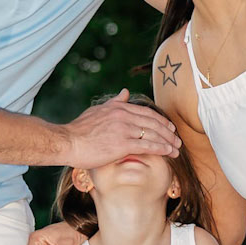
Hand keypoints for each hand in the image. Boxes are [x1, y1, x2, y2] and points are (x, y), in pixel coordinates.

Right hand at [64, 88, 180, 168]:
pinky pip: (148, 146)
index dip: (161, 120)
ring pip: (154, 134)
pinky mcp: (123, 144)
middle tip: (177, 139)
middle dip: (168, 131)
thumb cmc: (79, 129)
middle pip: (154, 122)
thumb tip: (125, 92)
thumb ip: (114, 102)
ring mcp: (124, 130)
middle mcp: (124, 116)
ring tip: (177, 149)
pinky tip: (169, 153)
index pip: (146, 112)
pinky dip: (162, 149)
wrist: (68, 142)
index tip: (169, 127)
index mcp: (118, 107)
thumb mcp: (97, 110)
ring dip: (169, 142)